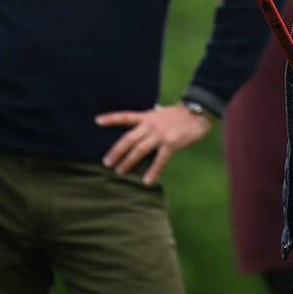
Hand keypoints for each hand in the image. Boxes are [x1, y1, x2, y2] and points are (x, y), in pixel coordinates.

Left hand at [96, 103, 212, 184]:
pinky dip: (153, 171)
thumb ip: (149, 120)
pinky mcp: (171, 144)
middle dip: (116, 151)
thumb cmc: (177, 115)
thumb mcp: (159, 114)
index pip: (125, 117)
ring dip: (128, 161)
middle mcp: (150, 125)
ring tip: (120, 172)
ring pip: (140, 149)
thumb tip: (140, 124)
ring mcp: (160, 135)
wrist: (196, 112)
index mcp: (146, 117)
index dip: (111, 118)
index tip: (96, 121)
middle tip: (106, 163)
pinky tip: (146, 181)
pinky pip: (159, 160)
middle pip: (128, 138)